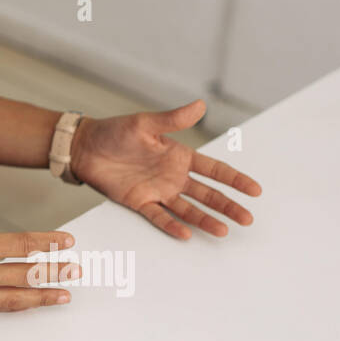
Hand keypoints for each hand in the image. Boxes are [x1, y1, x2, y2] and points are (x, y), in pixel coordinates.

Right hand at [0, 174, 79, 312]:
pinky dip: (17, 306)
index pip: (21, 244)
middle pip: (25, 273)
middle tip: (75, 270)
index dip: (47, 243)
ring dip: (42, 295)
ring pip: (15, 297)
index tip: (66, 242)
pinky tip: (27, 304)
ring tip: (63, 295)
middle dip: (54, 271)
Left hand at [69, 98, 261, 239]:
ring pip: (188, 209)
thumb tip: (201, 106)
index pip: (214, 170)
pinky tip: (187, 234)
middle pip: (207, 194)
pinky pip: (159, 216)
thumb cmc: (114, 132)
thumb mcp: (145, 123)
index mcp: (179, 156)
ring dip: (206, 219)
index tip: (255, 190)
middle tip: (247, 219)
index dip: (235, 179)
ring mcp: (158, 191)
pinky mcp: (139, 201)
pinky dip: (172, 225)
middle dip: (228, 205)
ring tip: (224, 231)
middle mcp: (172, 176)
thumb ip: (173, 119)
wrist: (85, 147)